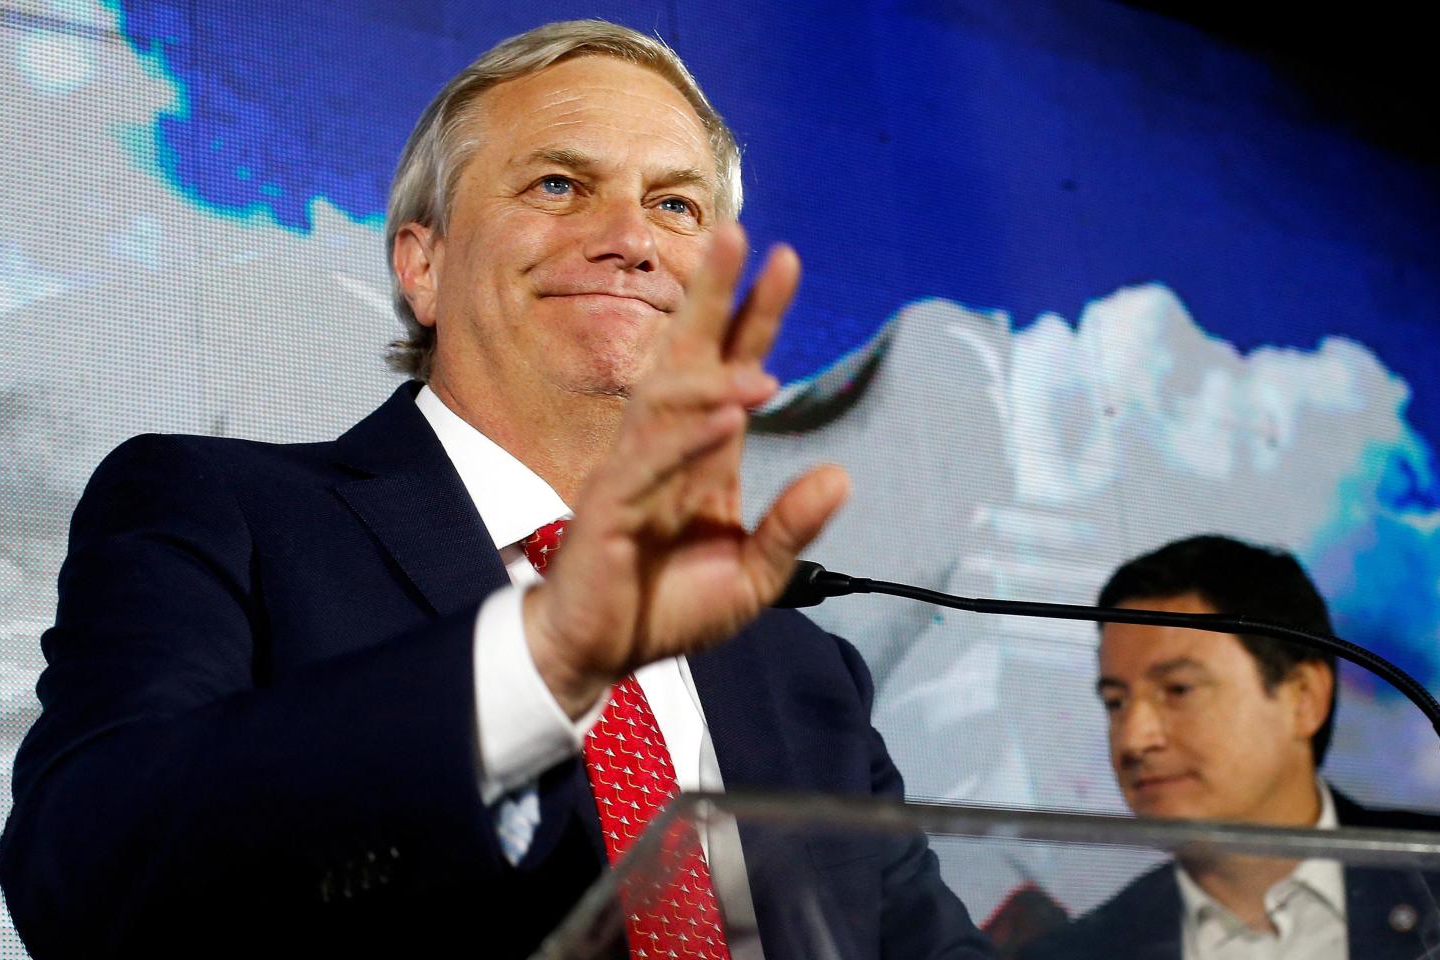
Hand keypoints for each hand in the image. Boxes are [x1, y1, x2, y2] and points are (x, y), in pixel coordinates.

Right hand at [523, 224, 849, 716]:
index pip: (730, 368)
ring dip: (711, 369)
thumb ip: (793, 526)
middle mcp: (666, 448)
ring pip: (668, 401)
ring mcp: (633, 472)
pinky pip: (651, 463)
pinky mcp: (608, 508)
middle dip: (712, 296)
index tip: (785, 261)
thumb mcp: (754, 574)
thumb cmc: (666, 609)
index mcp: (701, 454)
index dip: (754, 315)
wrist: (599, 654)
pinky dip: (690, 438)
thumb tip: (840, 475)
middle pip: (688, 356)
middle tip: (739, 235)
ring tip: (754, 340)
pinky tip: (728, 414)